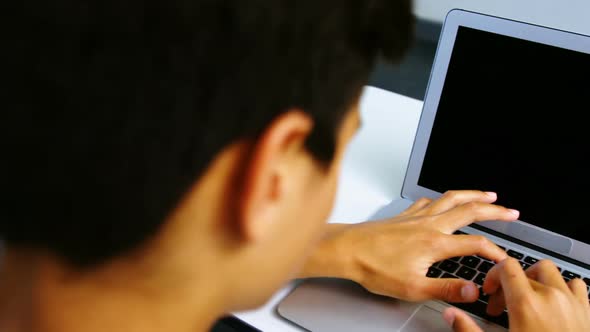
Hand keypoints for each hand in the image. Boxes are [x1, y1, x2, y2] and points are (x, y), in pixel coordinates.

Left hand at [300, 190, 518, 302]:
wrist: (346, 250)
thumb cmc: (373, 268)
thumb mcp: (413, 288)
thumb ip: (446, 289)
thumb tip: (472, 291)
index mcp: (435, 243)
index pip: (475, 244)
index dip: (495, 252)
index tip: (504, 259)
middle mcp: (428, 225)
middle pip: (468, 210)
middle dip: (494, 210)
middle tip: (511, 211)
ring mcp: (416, 217)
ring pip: (451, 198)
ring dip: (472, 195)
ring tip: (488, 194)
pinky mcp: (404, 215)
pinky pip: (429, 200)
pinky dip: (443, 197)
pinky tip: (443, 199)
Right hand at [443, 258, 589, 330]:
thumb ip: (469, 329)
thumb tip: (451, 314)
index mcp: (526, 304)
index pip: (507, 267)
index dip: (493, 276)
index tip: (489, 293)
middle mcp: (551, 297)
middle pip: (526, 270)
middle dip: (511, 283)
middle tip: (504, 305)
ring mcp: (572, 303)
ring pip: (552, 273)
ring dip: (537, 281)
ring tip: (528, 300)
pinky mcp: (587, 312)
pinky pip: (577, 286)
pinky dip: (564, 288)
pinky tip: (556, 304)